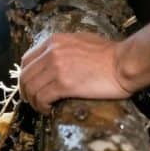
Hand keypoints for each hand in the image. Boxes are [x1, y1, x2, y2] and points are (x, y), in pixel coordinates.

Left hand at [18, 32, 132, 114]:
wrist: (124, 62)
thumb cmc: (109, 54)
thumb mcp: (80, 41)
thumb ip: (63, 48)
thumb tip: (54, 60)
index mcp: (54, 41)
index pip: (26, 60)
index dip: (25, 76)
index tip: (30, 86)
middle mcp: (51, 52)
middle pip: (25, 76)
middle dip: (26, 92)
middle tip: (33, 101)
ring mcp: (56, 68)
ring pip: (31, 88)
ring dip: (33, 101)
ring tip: (42, 107)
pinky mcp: (64, 84)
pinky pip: (42, 98)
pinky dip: (42, 106)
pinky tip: (49, 110)